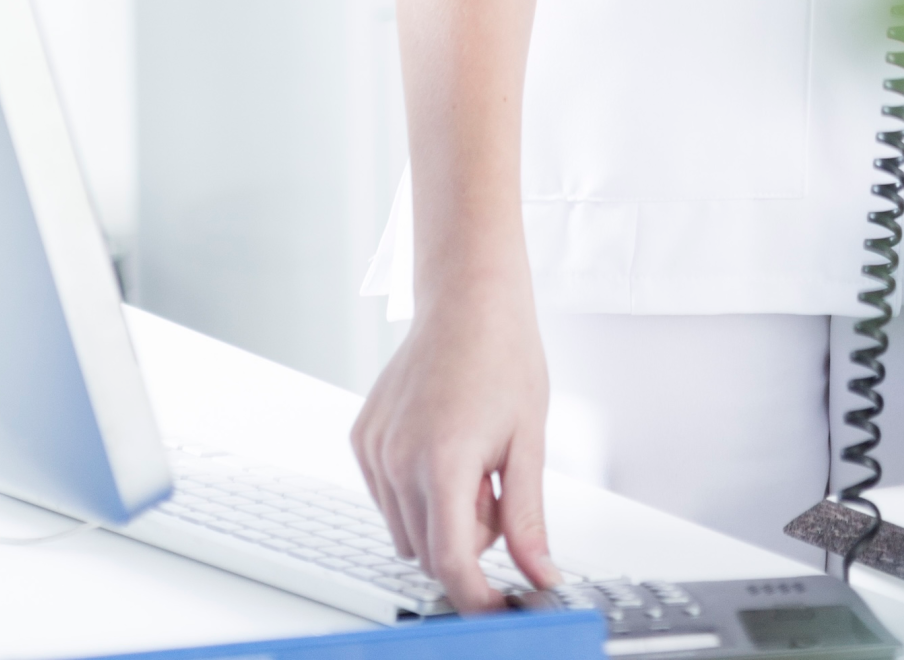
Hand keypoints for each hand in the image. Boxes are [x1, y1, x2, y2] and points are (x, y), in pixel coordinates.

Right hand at [351, 277, 558, 610]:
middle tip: (497, 485)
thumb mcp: (529, 440)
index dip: (478, 597)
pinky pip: (387, 497)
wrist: (467, 296)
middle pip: (430, 552)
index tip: (501, 605)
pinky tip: (444, 444)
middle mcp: (398, 459)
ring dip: (441, 517)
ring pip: (406, 530)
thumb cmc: (502, 353)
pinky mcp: (362, 439)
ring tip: (472, 460)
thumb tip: (541, 575)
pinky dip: (416, 491)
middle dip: (468, 540)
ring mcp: (374, 449)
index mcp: (443, 461)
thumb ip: (528, 518)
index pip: (452, 564)